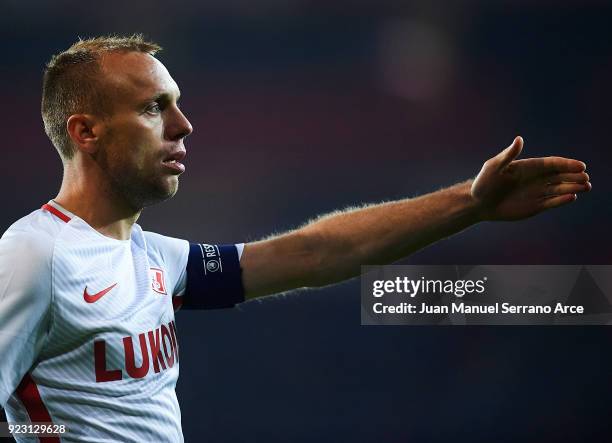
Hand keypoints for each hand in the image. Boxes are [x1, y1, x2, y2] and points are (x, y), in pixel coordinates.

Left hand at [471, 136, 590, 220]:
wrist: (478, 203)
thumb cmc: (483, 183)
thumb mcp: (494, 167)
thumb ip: (508, 155)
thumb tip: (519, 139)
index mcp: (529, 167)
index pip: (552, 164)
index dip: (567, 164)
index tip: (580, 166)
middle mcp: (536, 179)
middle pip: (560, 176)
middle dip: (575, 176)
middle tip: (586, 178)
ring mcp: (537, 192)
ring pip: (560, 188)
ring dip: (573, 187)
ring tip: (586, 187)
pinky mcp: (535, 206)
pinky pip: (552, 202)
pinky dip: (562, 199)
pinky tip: (572, 197)